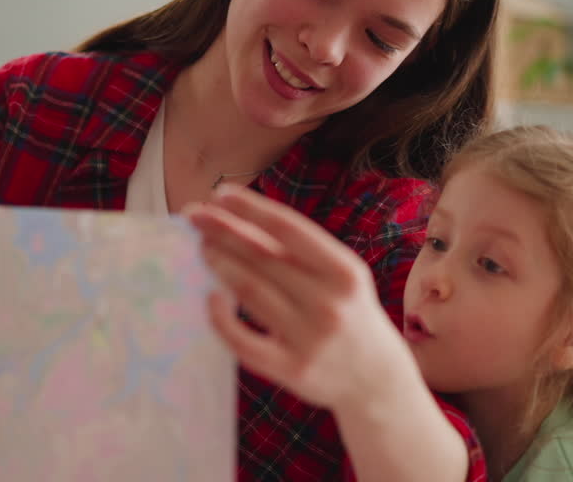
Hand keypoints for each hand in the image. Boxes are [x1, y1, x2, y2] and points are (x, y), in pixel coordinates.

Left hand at [186, 186, 413, 413]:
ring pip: (251, 292)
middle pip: (263, 258)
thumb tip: (239, 222)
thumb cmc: (350, 314)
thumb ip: (298, 253)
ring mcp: (310, 338)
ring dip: (221, 264)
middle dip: (224, 232)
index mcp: (344, 271)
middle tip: (195, 216)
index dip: (250, 208)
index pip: (288, 228)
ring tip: (203, 247)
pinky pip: (244, 341)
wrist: (377, 379)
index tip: (219, 193)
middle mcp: (328, 303)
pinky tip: (210, 297)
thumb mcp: (340, 277)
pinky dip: (221, 317)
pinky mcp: (291, 369)